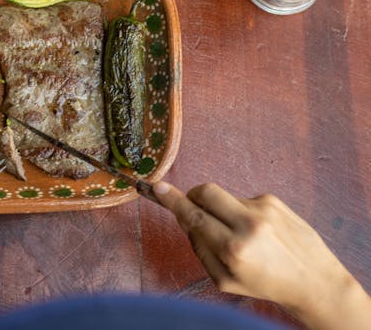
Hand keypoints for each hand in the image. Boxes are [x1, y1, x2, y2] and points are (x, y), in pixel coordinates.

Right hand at [154, 181, 370, 329]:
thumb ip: (200, 248)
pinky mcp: (274, 201)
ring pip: (225, 197)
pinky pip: (243, 200)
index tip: (157, 187)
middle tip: (191, 205)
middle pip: (206, 191)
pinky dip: (241, 212)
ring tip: (240, 234)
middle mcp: (248, 225)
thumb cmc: (266, 284)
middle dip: (193, 195)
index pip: (194, 216)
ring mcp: (263, 209)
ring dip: (221, 210)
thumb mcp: (224, 280)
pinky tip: (258, 232)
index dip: (172, 200)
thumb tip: (184, 218)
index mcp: (233, 249)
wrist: (314, 281)